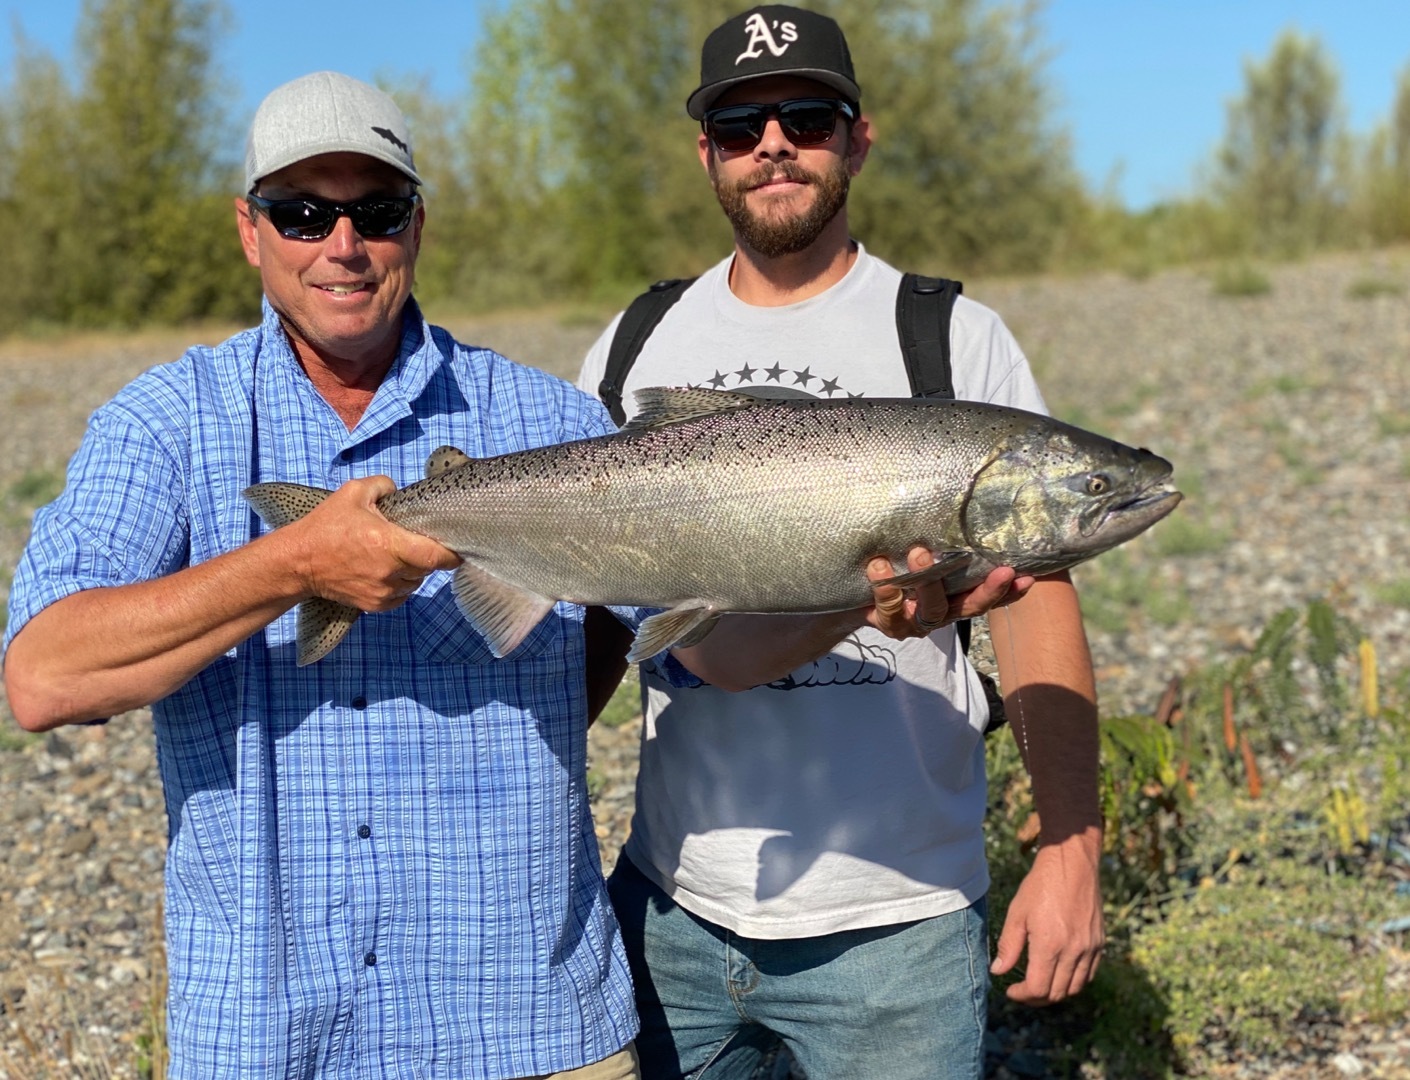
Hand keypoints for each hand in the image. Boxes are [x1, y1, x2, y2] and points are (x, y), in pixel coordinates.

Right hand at [287, 476, 461, 610]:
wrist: (299, 562)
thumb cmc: (326, 527)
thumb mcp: (353, 493)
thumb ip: (384, 485)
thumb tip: (400, 491)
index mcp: (389, 544)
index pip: (436, 556)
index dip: (452, 553)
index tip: (456, 547)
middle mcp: (390, 572)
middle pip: (427, 568)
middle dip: (427, 555)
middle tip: (415, 541)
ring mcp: (383, 592)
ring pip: (415, 582)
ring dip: (414, 570)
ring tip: (396, 554)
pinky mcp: (376, 605)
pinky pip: (402, 595)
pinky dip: (400, 584)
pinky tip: (386, 570)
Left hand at [864, 547, 1033, 638]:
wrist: (850, 596)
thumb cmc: (891, 565)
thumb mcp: (917, 550)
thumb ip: (938, 539)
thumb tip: (959, 493)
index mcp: (954, 595)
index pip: (987, 594)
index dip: (1009, 591)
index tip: (1028, 576)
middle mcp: (940, 612)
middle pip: (971, 607)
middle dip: (989, 590)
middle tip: (1003, 570)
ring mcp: (916, 621)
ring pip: (933, 608)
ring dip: (929, 580)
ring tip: (919, 552)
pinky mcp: (889, 623)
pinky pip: (890, 606)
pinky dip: (884, 585)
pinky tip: (878, 565)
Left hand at [990, 833, 1105, 1004]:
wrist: (1072, 864)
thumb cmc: (1040, 885)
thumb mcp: (1016, 913)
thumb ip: (1008, 946)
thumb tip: (998, 971)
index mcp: (1049, 945)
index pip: (1038, 989)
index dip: (1022, 995)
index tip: (1010, 991)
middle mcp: (1073, 951)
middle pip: (1056, 993)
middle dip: (1036, 998)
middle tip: (1023, 992)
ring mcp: (1090, 948)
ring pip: (1075, 988)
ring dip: (1056, 993)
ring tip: (1040, 986)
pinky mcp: (1100, 943)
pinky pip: (1089, 974)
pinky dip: (1074, 982)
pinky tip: (1060, 974)